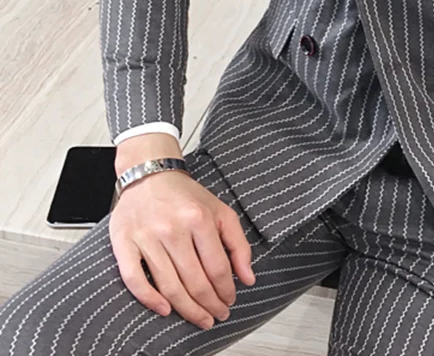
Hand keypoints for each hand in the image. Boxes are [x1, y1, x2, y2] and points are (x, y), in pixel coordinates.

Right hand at [109, 170, 255, 329]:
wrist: (149, 176)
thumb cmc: (186, 197)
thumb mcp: (220, 211)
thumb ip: (238, 244)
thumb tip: (248, 278)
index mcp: (199, 218)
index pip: (217, 267)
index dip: (226, 290)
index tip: (230, 301)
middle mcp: (173, 228)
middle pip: (194, 281)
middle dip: (209, 305)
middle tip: (217, 316)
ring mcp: (147, 237)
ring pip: (169, 285)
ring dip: (187, 309)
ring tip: (200, 318)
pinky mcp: (124, 243)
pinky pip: (134, 279)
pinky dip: (149, 299)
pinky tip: (165, 310)